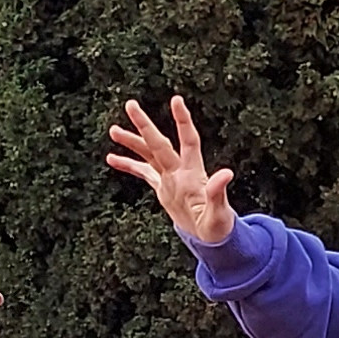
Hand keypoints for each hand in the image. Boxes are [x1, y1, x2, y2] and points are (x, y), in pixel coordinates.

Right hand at [107, 92, 238, 248]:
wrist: (211, 238)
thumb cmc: (219, 227)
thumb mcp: (219, 213)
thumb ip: (218, 192)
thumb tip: (227, 172)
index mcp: (193, 173)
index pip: (188, 140)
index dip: (182, 121)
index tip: (176, 99)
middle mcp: (180, 171)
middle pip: (159, 143)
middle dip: (144, 124)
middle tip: (130, 104)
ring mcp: (170, 178)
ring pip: (148, 154)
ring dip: (132, 142)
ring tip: (113, 130)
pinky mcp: (163, 188)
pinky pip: (143, 173)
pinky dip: (128, 165)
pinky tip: (111, 158)